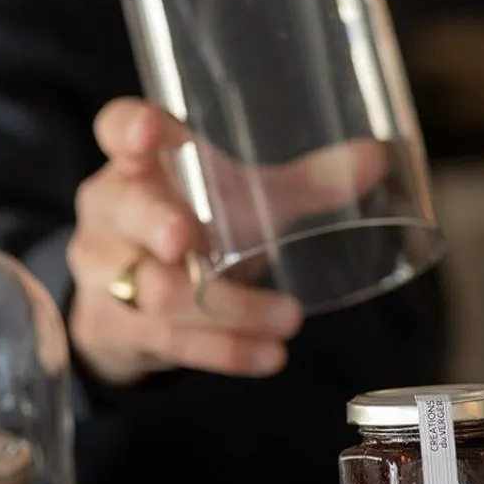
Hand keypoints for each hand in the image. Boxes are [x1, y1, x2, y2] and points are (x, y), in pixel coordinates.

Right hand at [68, 98, 384, 386]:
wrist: (135, 301)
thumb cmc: (195, 223)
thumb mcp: (241, 200)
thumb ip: (306, 181)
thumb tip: (379, 156)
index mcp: (139, 162)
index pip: (117, 128)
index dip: (126, 128)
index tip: (143, 131)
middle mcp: (111, 211)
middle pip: (122, 210)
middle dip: (153, 223)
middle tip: (185, 238)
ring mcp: (105, 272)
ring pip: (154, 289)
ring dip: (225, 306)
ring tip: (288, 318)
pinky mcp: (118, 328)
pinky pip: (169, 341)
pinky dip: (224, 350)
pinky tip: (269, 356)